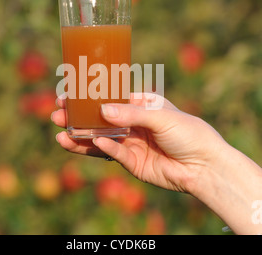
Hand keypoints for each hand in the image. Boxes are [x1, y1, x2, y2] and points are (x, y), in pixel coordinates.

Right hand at [51, 93, 229, 194]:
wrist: (205, 166)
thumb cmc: (189, 133)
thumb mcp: (160, 116)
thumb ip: (130, 114)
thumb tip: (101, 110)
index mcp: (141, 106)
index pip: (109, 99)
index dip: (89, 98)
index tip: (68, 95)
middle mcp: (133, 124)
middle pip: (99, 120)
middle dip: (78, 119)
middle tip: (56, 116)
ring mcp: (131, 144)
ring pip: (100, 139)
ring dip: (81, 137)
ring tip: (60, 135)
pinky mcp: (133, 163)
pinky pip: (114, 154)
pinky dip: (102, 148)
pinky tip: (91, 142)